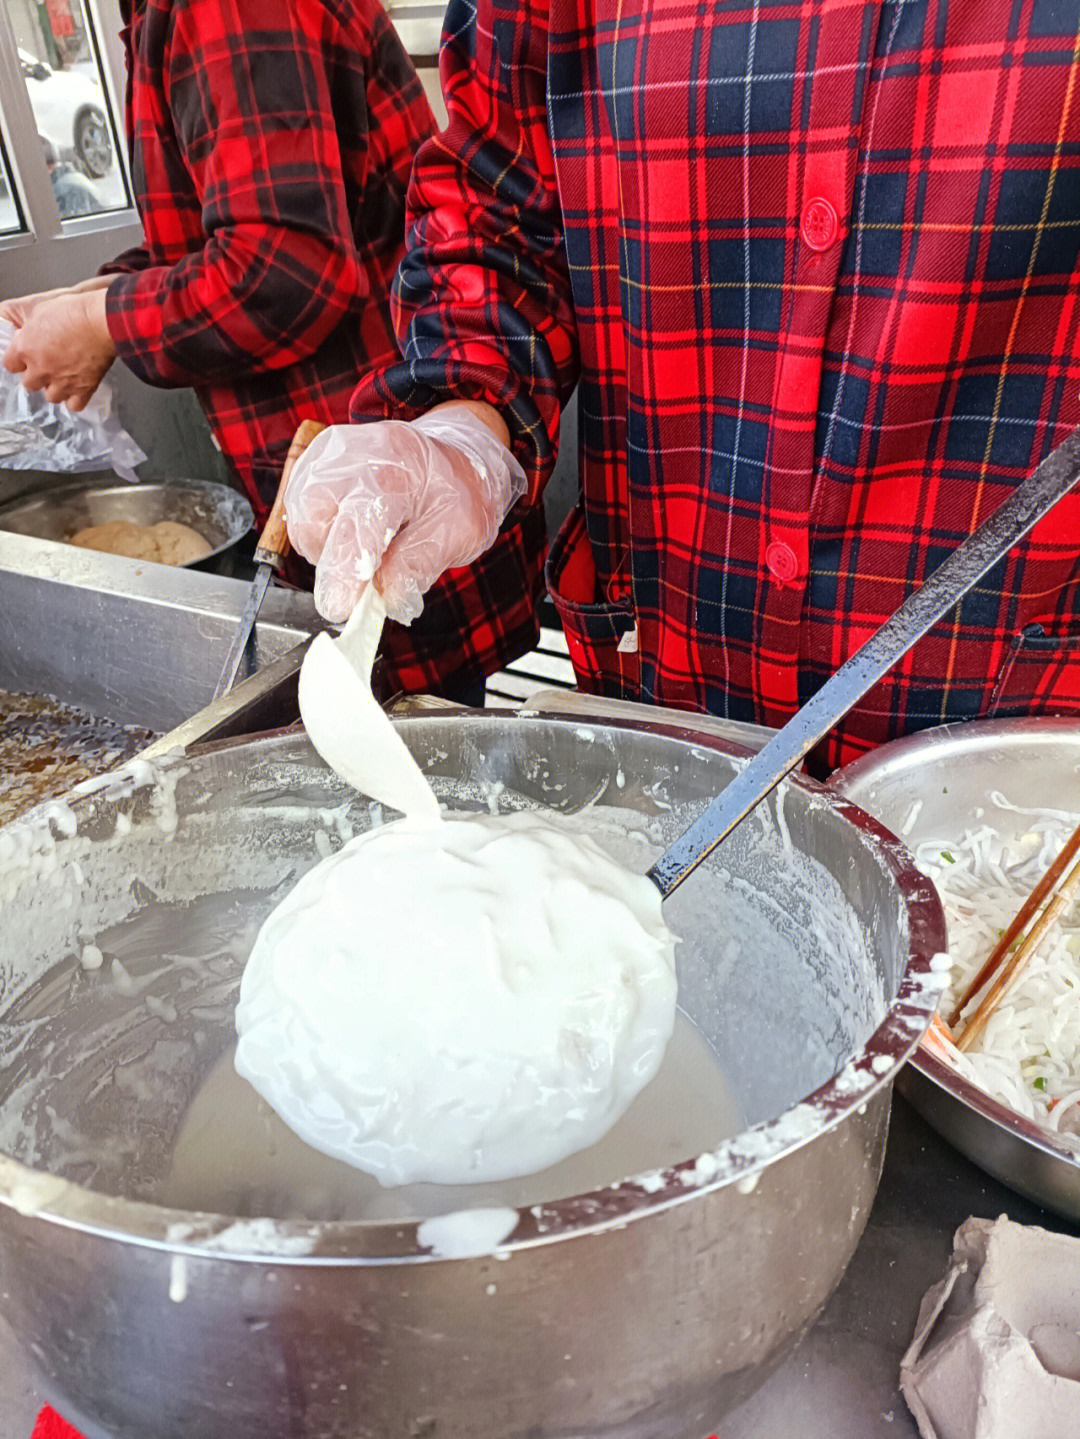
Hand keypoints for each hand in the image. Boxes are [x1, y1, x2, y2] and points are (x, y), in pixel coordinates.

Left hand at [2, 289, 115, 409]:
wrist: (101, 321)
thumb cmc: (72, 311)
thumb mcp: (36, 305)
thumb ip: (18, 318)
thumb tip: (9, 324)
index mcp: (25, 349)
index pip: (9, 365)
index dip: (18, 360)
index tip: (24, 357)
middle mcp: (41, 369)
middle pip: (29, 384)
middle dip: (36, 375)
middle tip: (47, 364)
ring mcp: (62, 382)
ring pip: (51, 397)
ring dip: (55, 388)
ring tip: (63, 376)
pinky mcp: (83, 389)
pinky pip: (74, 405)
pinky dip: (75, 398)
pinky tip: (78, 388)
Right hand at [285, 402, 525, 623]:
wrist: (453, 455)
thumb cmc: (457, 494)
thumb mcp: (458, 533)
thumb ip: (418, 565)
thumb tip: (385, 599)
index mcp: (396, 470)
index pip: (357, 527)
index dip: (344, 573)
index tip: (339, 609)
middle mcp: (353, 455)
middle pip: (314, 524)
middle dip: (336, 561)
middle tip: (371, 568)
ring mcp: (328, 456)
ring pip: (302, 522)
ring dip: (328, 548)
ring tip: (368, 543)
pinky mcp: (313, 463)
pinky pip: (298, 513)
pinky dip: (322, 533)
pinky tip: (354, 528)